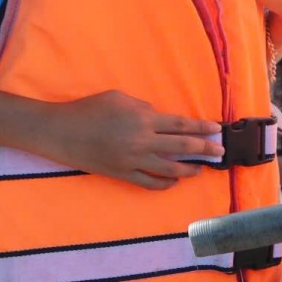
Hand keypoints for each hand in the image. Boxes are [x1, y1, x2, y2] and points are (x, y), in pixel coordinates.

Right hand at [37, 91, 219, 189]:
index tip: (216, 129)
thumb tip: (159, 117)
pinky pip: (149, 183)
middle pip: (181, 147)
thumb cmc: (89, 109)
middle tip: (219, 152)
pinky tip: (174, 180)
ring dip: (189, 169)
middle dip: (204, 149)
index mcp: (143, 119)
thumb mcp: (119, 98)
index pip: (181, 124)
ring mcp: (132, 161)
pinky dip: (164, 183)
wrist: (62, 133)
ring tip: (201, 169)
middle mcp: (142, 141)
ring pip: (169, 169)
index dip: (201, 127)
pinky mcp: (122, 174)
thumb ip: (143, 107)